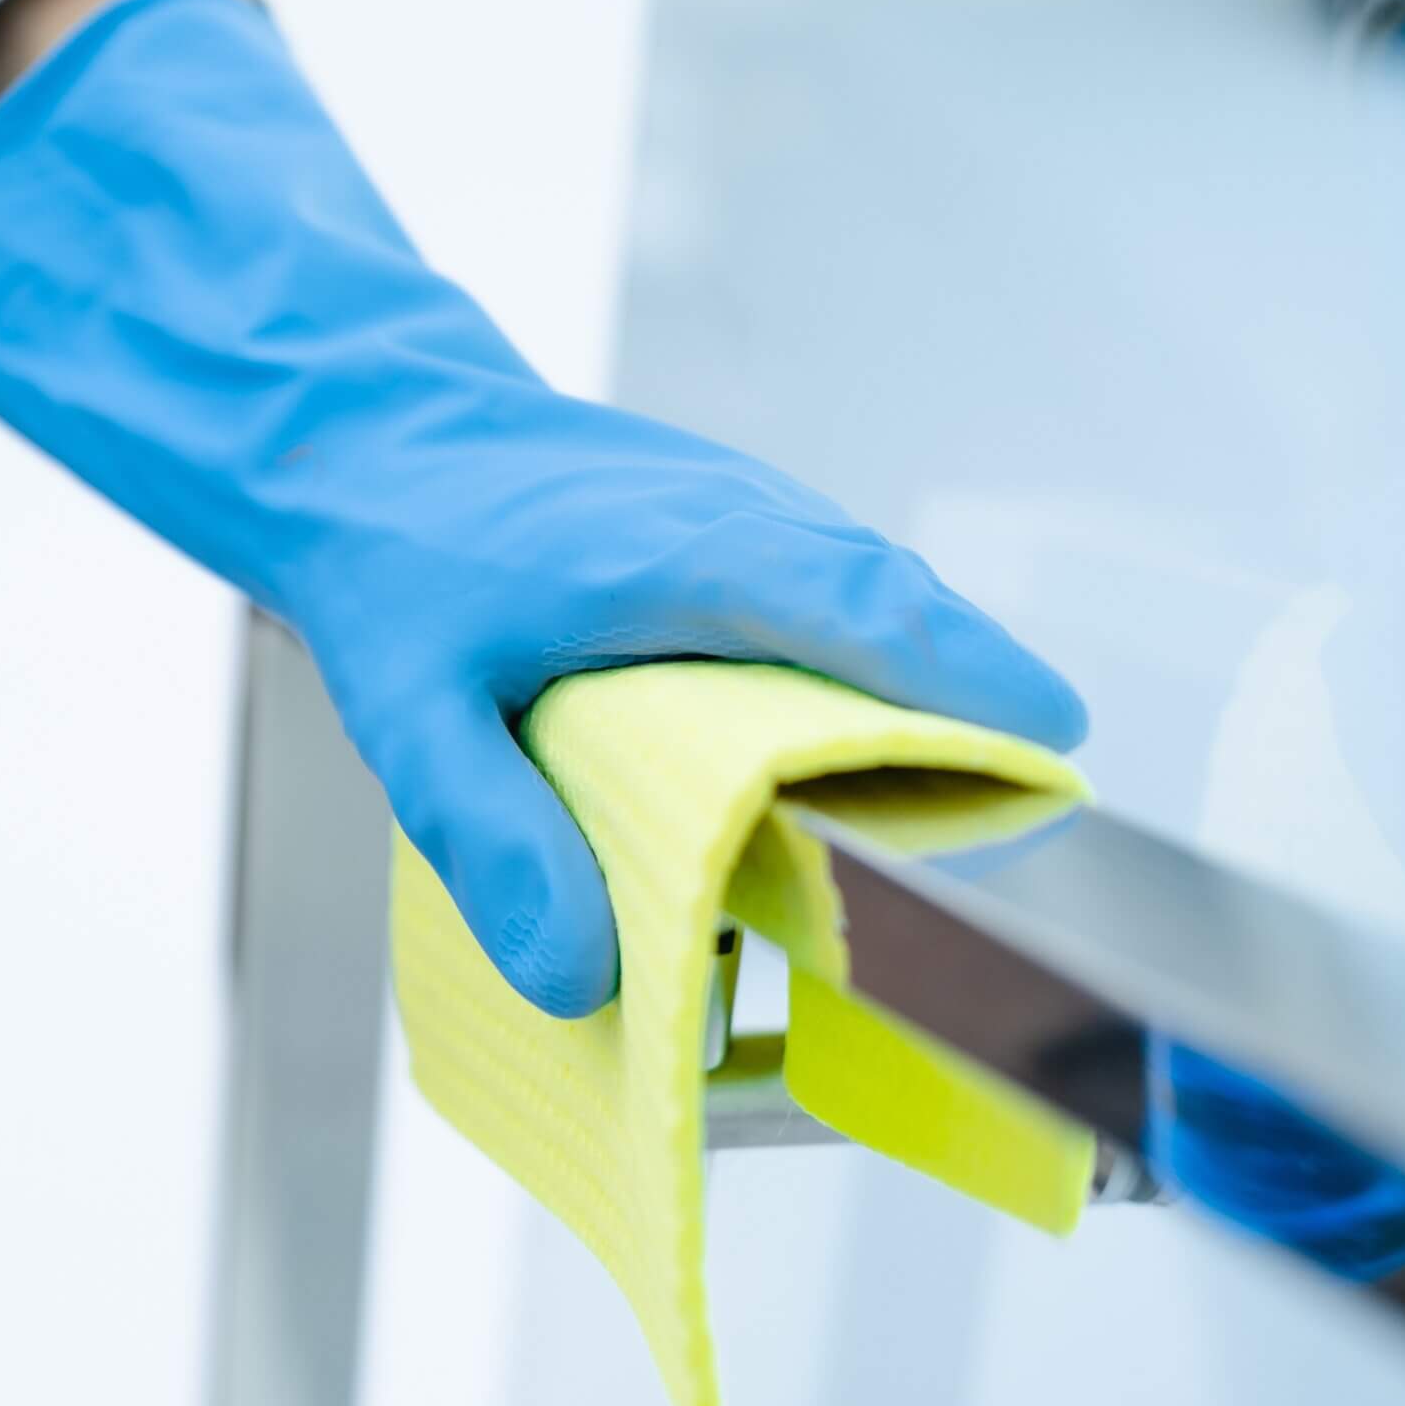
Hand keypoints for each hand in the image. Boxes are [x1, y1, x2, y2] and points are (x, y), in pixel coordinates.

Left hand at [0, 0, 1080, 1015]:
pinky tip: (818, 746)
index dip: (975, 693)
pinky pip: (819, 585)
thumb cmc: (386, 554)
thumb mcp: (414, 717)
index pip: (875, 620)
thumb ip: (494, 842)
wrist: (352, 427)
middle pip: (903, 609)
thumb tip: (584, 978)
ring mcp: (733, 505)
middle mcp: (737, 518)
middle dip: (968, 709)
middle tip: (1007, 827)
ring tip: (930, 810)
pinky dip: (852, 656)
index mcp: (687, 558)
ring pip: (870, 592)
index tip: (1052, 764)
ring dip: (914, 684)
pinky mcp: (715, 518)